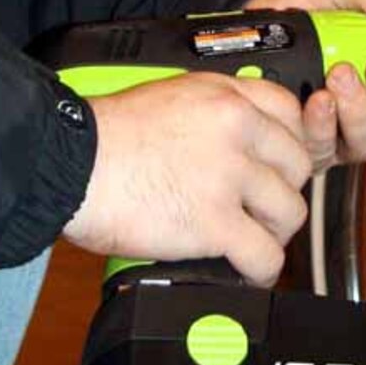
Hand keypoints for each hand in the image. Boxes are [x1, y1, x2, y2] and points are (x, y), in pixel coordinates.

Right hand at [62, 70, 310, 285]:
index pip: (290, 111)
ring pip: (290, 211)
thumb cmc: (103, 138)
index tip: (276, 166)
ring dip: (273, 232)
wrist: (68, 163)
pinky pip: (266, 255)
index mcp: (223, 94)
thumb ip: (209, 114)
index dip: (288, 145)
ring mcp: (228, 174)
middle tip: (258, 208)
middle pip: (297, 165)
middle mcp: (235, 127)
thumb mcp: (167, 97)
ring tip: (249, 240)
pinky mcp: (214, 221)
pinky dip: (259, 270)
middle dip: (280, 191)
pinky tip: (243, 270)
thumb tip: (233, 143)